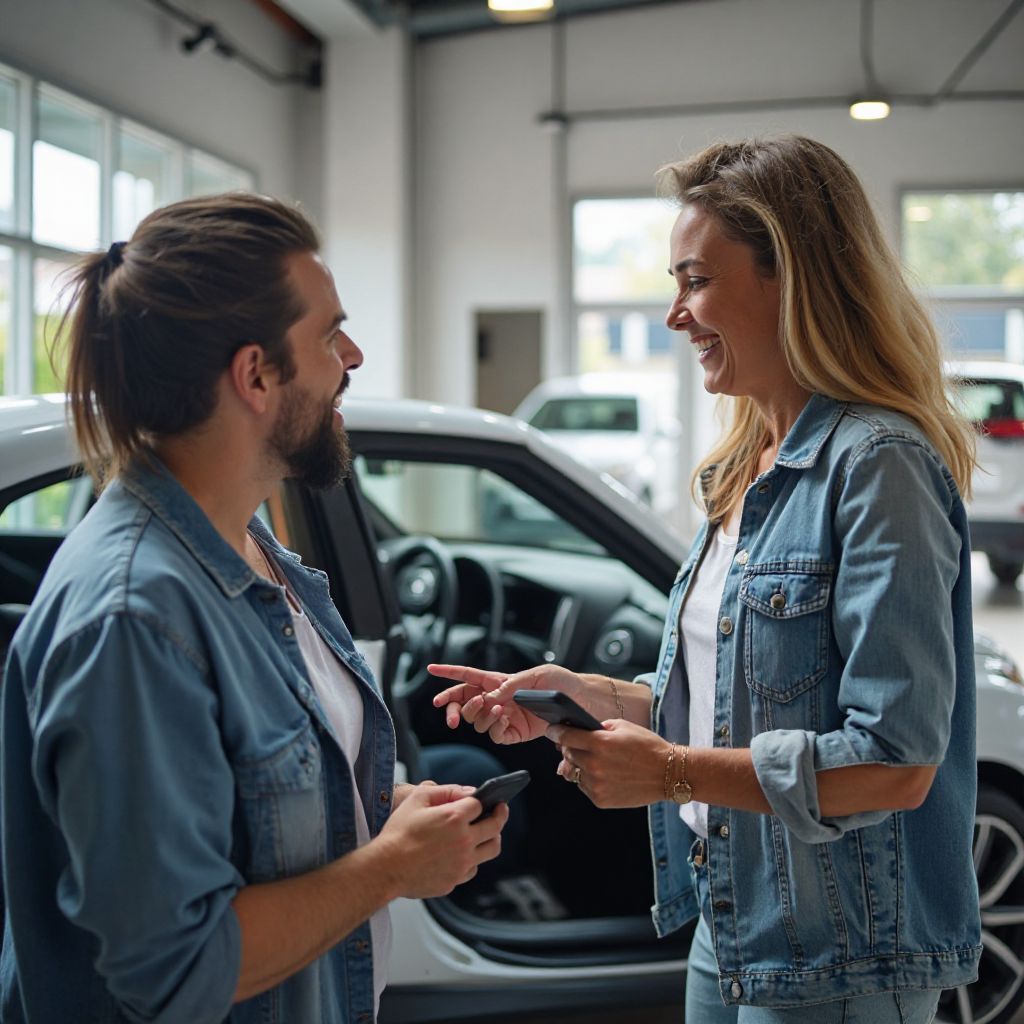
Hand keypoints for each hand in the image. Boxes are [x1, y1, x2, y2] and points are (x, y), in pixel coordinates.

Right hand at [376, 782, 507, 899]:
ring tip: (490, 833)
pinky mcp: (455, 880)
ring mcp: (462, 863)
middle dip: (500, 814)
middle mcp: (464, 841)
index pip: (479, 804)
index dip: (478, 800)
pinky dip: (473, 859)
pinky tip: (465, 854)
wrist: (385, 868)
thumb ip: (444, 791)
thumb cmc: (398, 833)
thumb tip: (466, 792)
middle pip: (495, 826)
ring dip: (493, 838)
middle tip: (501, 809)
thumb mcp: (417, 799)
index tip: (481, 800)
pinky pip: (473, 868)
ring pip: (492, 850)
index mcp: (455, 818)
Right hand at [430, 662, 586, 744]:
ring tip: (496, 709)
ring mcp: (504, 716)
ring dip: (479, 717)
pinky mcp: (514, 733)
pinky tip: (504, 719)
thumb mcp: (537, 675)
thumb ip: (511, 684)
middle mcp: (498, 699)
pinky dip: (495, 728)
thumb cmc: (560, 682)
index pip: (468, 675)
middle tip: (451, 716)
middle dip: (452, 708)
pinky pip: (495, 734)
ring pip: (477, 721)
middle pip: (464, 702)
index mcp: (499, 680)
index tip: (430, 669)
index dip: (448, 672)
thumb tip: (490, 696)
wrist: (580, 702)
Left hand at [549, 719, 669, 808]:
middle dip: (568, 747)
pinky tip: (603, 774)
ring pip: (574, 772)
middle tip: (576, 744)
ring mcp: (596, 785)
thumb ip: (598, 727)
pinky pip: (583, 787)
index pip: (565, 736)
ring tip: (594, 760)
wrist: (668, 773)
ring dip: (579, 765)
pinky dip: (588, 780)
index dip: (555, 732)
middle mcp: (594, 765)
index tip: (552, 730)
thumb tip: (580, 730)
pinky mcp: (600, 800)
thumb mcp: (622, 726)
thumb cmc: (647, 746)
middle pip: (567, 754)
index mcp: (599, 743)